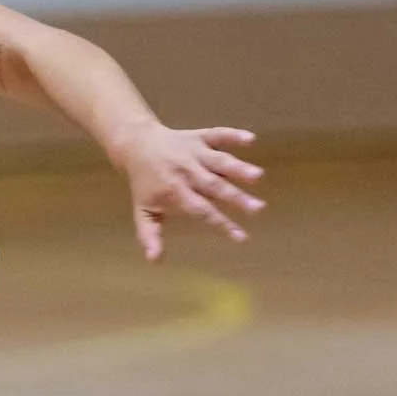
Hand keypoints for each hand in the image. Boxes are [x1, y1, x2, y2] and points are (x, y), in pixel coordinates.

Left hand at [115, 124, 264, 260]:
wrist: (137, 145)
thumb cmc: (145, 184)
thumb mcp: (143, 211)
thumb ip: (150, 235)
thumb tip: (155, 261)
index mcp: (174, 191)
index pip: (201, 210)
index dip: (221, 223)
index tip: (241, 237)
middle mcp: (186, 172)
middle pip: (215, 186)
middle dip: (237, 198)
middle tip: (259, 209)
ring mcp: (194, 152)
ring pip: (219, 161)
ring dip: (238, 168)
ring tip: (258, 176)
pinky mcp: (200, 136)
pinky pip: (218, 134)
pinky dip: (233, 135)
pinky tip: (250, 139)